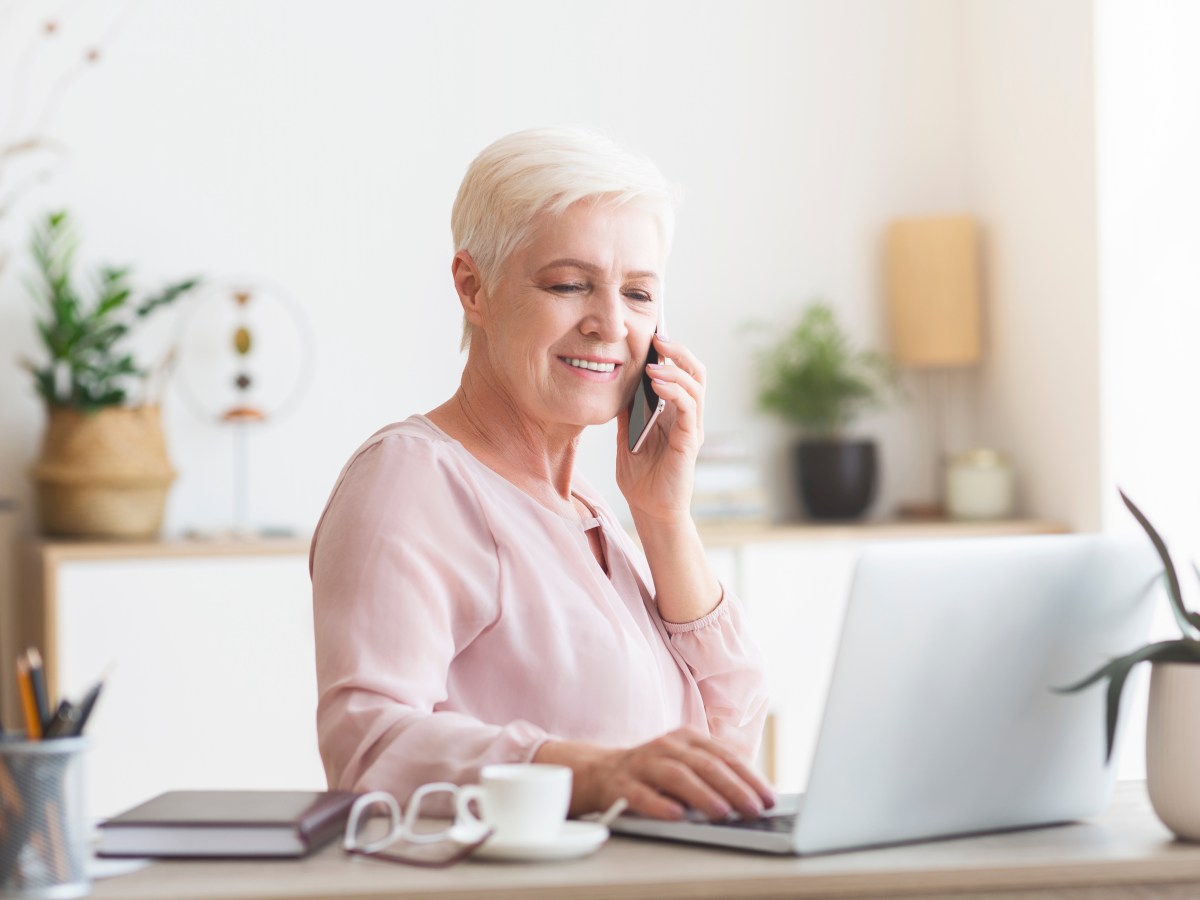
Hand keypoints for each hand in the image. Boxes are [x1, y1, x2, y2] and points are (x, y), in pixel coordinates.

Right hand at [536, 727, 775, 820]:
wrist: (599, 773)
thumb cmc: (653, 773)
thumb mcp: (685, 764)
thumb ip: (714, 774)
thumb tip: (755, 798)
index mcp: (687, 738)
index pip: (725, 756)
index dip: (749, 777)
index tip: (769, 798)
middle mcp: (666, 745)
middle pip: (705, 764)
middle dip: (734, 788)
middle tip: (755, 809)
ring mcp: (642, 762)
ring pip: (676, 776)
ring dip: (702, 794)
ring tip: (722, 813)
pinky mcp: (620, 784)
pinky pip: (641, 794)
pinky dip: (659, 805)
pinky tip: (676, 816)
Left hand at [616, 335, 705, 524]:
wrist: (649, 510)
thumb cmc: (640, 477)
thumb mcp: (626, 434)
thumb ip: (627, 410)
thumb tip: (614, 381)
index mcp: (674, 412)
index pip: (681, 373)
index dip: (670, 352)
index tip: (652, 334)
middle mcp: (688, 417)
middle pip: (695, 373)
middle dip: (678, 351)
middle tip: (658, 338)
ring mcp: (691, 428)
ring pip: (695, 386)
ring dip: (675, 369)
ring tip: (653, 361)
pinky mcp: (689, 442)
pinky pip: (687, 409)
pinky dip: (674, 392)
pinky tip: (657, 383)